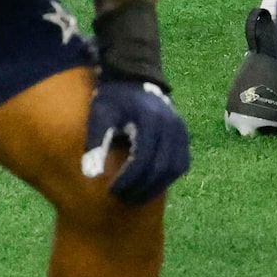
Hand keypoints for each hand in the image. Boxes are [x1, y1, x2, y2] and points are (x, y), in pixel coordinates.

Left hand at [82, 78, 189, 203]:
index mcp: (150, 119)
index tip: (112, 190)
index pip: (142, 159)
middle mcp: (171, 126)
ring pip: (175, 169)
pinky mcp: (184, 135)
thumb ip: (97, 142)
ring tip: (135, 195)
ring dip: (156, 186)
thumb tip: (91, 175)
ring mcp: (181, 130)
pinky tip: (149, 184)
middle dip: (142, 188)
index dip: (128, 180)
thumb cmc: (114, 98)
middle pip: (161, 168)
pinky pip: (181, 164)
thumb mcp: (100, 114)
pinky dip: (167, 177)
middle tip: (122, 197)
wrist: (134, 78)